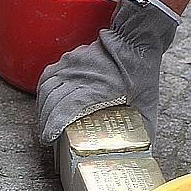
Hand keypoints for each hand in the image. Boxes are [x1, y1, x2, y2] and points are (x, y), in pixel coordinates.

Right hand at [36, 0, 178, 144]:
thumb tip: (144, 152)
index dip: (53, 125)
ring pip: (46, 89)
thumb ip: (144, 129)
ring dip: (43, 109)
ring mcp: (72, 64)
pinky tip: (47, 104)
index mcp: (98, 87)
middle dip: (46, 123)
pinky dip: (44, 92)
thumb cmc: (142, 71)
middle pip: (52, 101)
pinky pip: (48, 76)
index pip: (65, 107)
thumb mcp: (147, 103)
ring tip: (46, 125)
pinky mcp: (70, 58)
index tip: (49, 139)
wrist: (137, 38)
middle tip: (49, 139)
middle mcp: (80, 75)